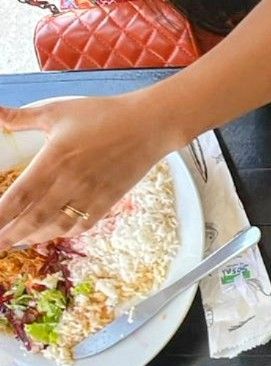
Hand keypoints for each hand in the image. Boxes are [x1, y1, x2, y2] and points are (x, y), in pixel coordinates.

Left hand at [0, 93, 185, 248]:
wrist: (148, 127)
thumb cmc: (103, 114)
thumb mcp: (58, 111)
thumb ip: (23, 117)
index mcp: (54, 161)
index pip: (19, 196)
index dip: (1, 215)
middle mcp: (70, 183)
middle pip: (34, 218)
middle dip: (11, 234)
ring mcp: (91, 195)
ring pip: (57, 226)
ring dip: (35, 236)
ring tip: (19, 240)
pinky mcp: (108, 201)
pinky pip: (83, 225)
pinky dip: (64, 232)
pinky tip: (53, 233)